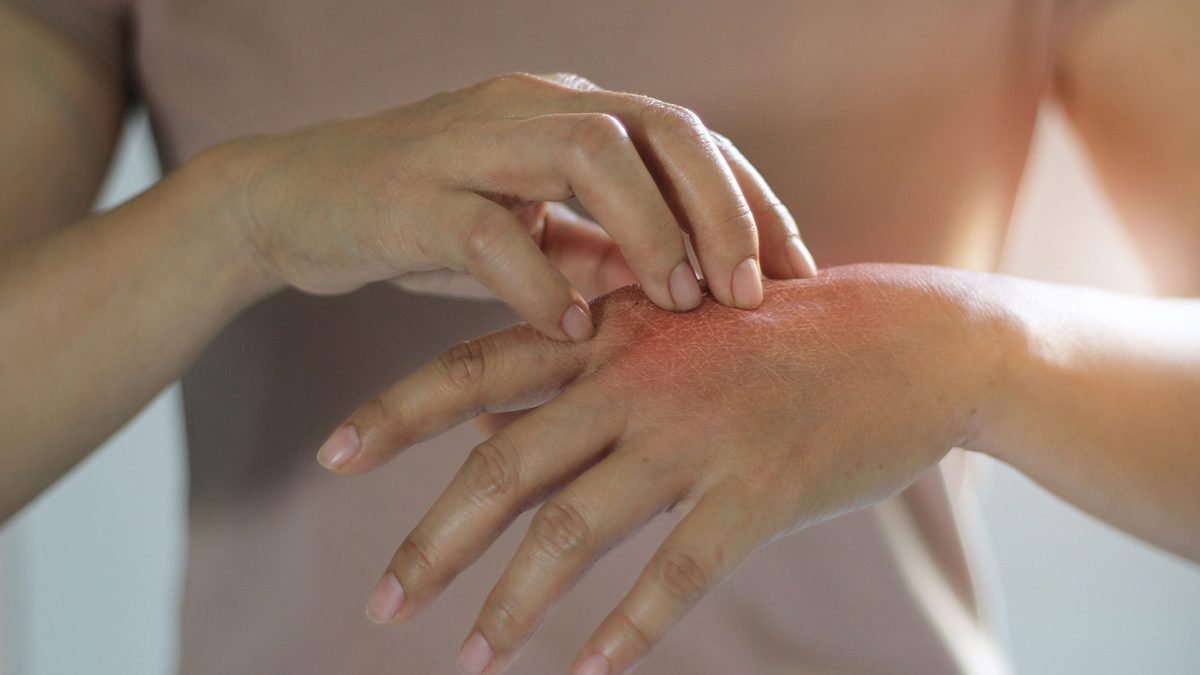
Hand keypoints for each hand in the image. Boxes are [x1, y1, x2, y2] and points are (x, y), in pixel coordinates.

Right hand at [216, 72, 816, 340]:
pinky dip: (542, 284)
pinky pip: (491, 232)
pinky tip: (570, 332)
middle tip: (750, 293)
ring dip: (649, 232)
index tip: (797, 274)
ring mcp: (469, 142)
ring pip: (589, 152)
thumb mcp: (529, 228)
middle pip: (659, 126)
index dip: (751, 201)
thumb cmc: (421, 219)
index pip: (688, 137)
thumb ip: (602, 245)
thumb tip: (688, 288)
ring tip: (675, 305)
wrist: (288, 203)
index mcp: (567, 108)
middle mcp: (529, 106)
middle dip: (721, 209)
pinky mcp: (409, 194)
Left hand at [317, 264, 999, 673]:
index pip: (477, 367)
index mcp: (610, 334)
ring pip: (575, 531)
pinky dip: (625, 628)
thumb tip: (487, 430)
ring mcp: (696, 436)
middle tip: (380, 603)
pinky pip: (676, 573)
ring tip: (466, 659)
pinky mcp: (758, 491)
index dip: (396, 412)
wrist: (912, 340)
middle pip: (504, 467)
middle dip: (432, 541)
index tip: (328, 455)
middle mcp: (636, 381)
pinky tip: (585, 671)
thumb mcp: (671, 333)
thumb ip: (578, 380)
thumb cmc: (781, 336)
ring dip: (512, 604)